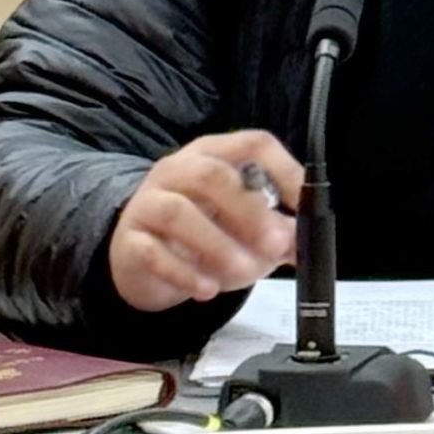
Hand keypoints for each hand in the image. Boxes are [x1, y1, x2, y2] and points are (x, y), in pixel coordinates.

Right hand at [108, 131, 304, 312]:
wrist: (143, 261)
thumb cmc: (203, 234)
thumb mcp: (244, 230)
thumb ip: (274, 232)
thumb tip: (299, 240)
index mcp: (214, 154)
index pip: (251, 144)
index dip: (283, 170)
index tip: (304, 204)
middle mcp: (177, 169)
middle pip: (211, 176)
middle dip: (249, 211)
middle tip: (276, 244)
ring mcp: (147, 201)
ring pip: (178, 212)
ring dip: (217, 244)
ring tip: (246, 272)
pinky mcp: (129, 239)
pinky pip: (152, 252)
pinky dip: (184, 272)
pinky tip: (207, 289)